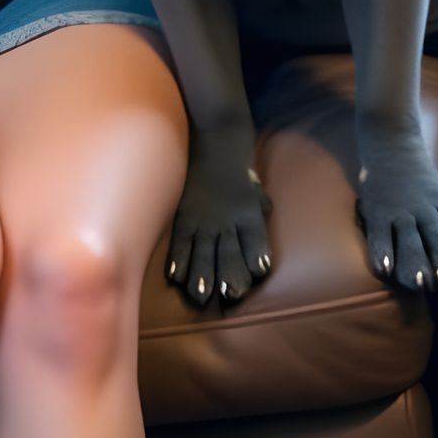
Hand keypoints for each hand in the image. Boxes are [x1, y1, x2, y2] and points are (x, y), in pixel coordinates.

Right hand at [166, 126, 274, 310]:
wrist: (216, 142)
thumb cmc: (239, 175)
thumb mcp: (257, 194)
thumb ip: (260, 219)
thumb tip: (261, 249)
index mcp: (249, 213)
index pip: (254, 238)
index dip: (256, 256)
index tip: (257, 273)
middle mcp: (227, 218)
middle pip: (229, 249)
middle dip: (229, 273)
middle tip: (229, 294)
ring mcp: (203, 218)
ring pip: (202, 251)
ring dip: (201, 274)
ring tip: (201, 295)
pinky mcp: (183, 216)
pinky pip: (179, 241)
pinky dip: (177, 259)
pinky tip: (175, 277)